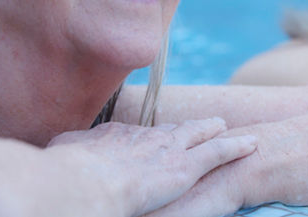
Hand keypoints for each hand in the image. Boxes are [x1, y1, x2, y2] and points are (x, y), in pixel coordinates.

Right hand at [47, 118, 256, 216]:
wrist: (86, 183)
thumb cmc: (65, 177)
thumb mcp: (59, 157)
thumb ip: (66, 153)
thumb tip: (56, 156)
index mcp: (113, 137)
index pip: (133, 136)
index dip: (144, 138)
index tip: (148, 139)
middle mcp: (144, 137)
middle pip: (169, 130)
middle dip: (184, 128)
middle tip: (197, 125)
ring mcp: (167, 149)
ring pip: (197, 135)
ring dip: (211, 130)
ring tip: (224, 126)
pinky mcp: (187, 166)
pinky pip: (218, 153)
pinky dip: (235, 147)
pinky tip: (251, 144)